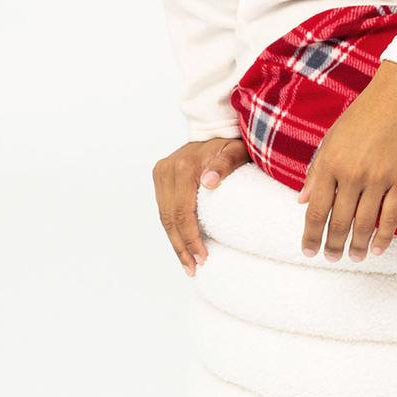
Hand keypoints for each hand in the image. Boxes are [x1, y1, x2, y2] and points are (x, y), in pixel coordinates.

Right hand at [153, 134, 250, 276]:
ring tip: (188, 265)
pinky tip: (181, 246)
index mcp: (183, 167)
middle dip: (182, 247)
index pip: (183, 212)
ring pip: (164, 217)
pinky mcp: (160, 177)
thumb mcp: (236, 152)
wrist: (216, 129)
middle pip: (170, 219)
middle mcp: (167, 170)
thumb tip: (209, 182)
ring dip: (175, 243)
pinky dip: (172, 230)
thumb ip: (224, 165)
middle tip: (194, 268)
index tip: (203, 258)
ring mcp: (161, 174)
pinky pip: (164, 210)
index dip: (191, 238)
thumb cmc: (232, 144)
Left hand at [298, 61, 396, 260]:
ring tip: (353, 258)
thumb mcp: (331, 138)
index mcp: (330, 163)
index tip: (308, 251)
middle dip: (332, 245)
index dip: (310, 235)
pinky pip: (391, 216)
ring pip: (364, 224)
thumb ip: (316, 170)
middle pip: (339, 222)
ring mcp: (378, 178)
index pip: (315, 210)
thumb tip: (301, 200)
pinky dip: (383, 237)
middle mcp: (351, 174)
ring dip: (357, 246)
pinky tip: (377, 248)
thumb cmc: (362, 113)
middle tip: (331, 258)